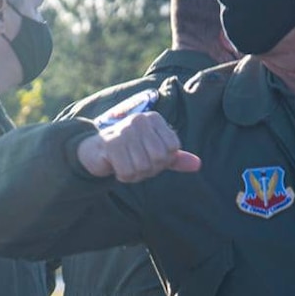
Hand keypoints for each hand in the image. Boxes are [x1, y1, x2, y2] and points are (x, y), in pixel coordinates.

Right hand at [76, 111, 200, 182]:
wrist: (96, 151)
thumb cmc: (130, 151)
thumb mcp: (154, 153)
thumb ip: (175, 158)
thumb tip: (198, 165)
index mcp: (154, 119)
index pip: (173, 148)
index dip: (163, 160)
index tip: (149, 158)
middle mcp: (140, 120)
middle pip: (159, 157)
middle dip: (150, 169)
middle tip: (137, 165)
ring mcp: (124, 130)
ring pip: (143, 166)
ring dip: (136, 174)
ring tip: (126, 165)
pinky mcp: (111, 144)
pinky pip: (128, 172)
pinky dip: (124, 177)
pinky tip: (117, 168)